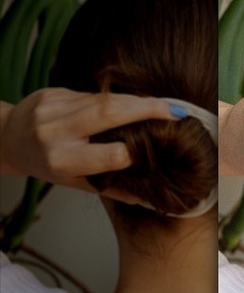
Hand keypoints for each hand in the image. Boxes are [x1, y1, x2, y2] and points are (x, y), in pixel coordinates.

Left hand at [0, 88, 177, 202]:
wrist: (9, 139)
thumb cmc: (47, 165)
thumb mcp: (77, 183)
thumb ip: (114, 189)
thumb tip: (151, 200)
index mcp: (63, 161)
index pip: (111, 154)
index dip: (139, 151)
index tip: (161, 148)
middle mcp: (55, 133)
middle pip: (109, 114)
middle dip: (147, 109)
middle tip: (176, 111)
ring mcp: (52, 109)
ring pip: (105, 99)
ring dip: (138, 101)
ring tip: (164, 105)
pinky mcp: (54, 92)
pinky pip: (94, 94)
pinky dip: (116, 99)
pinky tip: (131, 104)